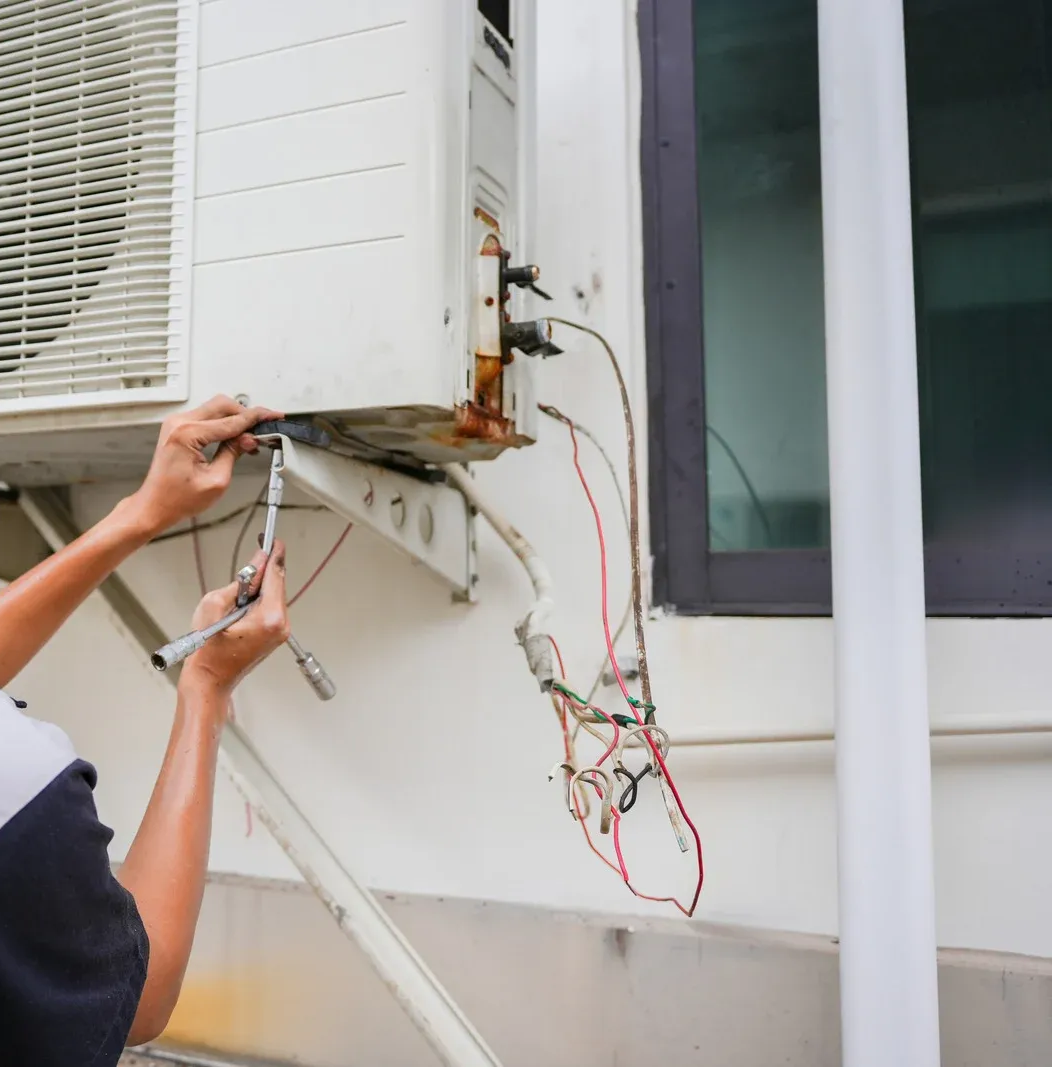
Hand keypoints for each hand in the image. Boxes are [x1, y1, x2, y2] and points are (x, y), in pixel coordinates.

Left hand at [131, 395, 283, 534]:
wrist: (154, 505)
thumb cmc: (176, 499)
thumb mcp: (216, 479)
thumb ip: (234, 453)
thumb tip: (248, 438)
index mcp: (187, 434)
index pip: (231, 421)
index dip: (256, 419)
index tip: (272, 417)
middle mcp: (179, 423)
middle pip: (223, 405)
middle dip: (246, 415)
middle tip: (265, 426)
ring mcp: (176, 424)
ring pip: (216, 408)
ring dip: (236, 420)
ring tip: (251, 438)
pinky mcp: (178, 428)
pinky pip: (207, 417)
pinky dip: (224, 424)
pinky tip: (236, 437)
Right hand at [179, 541, 290, 697]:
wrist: (210, 681)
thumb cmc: (207, 651)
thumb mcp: (213, 606)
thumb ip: (237, 582)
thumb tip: (254, 566)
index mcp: (271, 618)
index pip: (276, 576)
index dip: (274, 554)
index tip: (273, 539)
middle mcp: (281, 625)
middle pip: (278, 585)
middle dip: (265, 570)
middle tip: (257, 552)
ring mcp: (280, 632)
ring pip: (274, 596)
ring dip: (259, 586)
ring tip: (239, 589)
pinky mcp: (275, 636)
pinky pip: (270, 608)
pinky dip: (259, 599)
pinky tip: (243, 602)